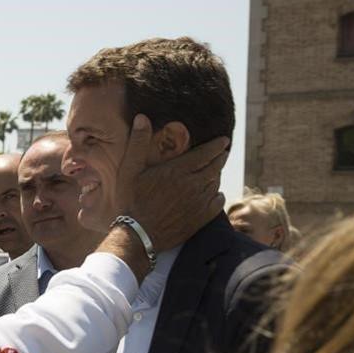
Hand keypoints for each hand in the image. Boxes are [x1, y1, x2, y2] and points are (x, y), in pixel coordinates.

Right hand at [114, 114, 229, 251]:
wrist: (137, 235)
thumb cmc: (131, 201)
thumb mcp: (129, 170)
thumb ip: (137, 143)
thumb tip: (142, 118)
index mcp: (178, 169)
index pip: (206, 152)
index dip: (217, 144)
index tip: (224, 140)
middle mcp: (193, 184)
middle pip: (216, 166)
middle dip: (221, 157)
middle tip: (223, 153)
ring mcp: (199, 202)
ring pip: (216, 182)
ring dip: (217, 175)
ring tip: (214, 171)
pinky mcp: (201, 218)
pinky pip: (218, 201)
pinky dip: (217, 195)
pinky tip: (213, 194)